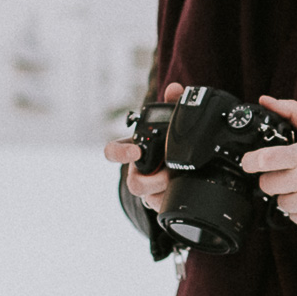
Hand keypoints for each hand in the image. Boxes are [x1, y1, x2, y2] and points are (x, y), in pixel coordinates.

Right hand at [103, 83, 183, 211]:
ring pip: (147, 197)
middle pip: (133, 182)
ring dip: (164, 191)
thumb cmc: (169, 141)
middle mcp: (136, 170)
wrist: (183, 165)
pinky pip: (159, 206)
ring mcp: (147, 188)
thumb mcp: (173, 122)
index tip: (136, 151)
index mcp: (134, 149)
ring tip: (179, 181)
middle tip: (169, 173)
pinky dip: (171, 200)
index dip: (119, 154)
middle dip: (152, 180)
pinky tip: (181, 192)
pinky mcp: (158, 201)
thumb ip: (174, 104)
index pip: (113, 152)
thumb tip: (175, 89)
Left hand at [241, 96, 296, 234]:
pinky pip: (293, 218)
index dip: (250, 161)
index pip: (266, 159)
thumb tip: (266, 100)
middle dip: (274, 178)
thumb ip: (294, 112)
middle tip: (289, 174)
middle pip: (267, 184)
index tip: (249, 162)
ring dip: (288, 195)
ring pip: (279, 203)